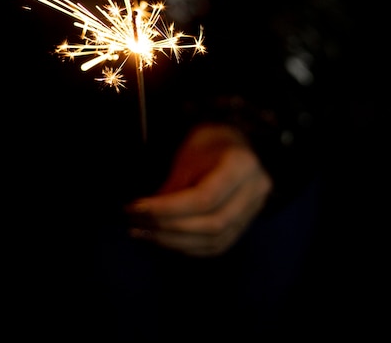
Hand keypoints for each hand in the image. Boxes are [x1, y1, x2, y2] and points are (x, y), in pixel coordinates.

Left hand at [125, 123, 273, 256]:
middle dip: (170, 228)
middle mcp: (255, 190)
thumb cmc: (209, 144)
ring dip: (175, 242)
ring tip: (145, 234)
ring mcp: (255, 210)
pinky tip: (165, 241)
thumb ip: (174, 186)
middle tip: (136, 224)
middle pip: (212, 223)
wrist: (235, 144)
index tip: (137, 208)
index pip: (205, 198)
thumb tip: (148, 215)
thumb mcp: (189, 155)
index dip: (169, 208)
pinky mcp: (246, 225)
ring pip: (215, 240)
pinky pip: (217, 246)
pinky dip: (189, 247)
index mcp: (242, 165)